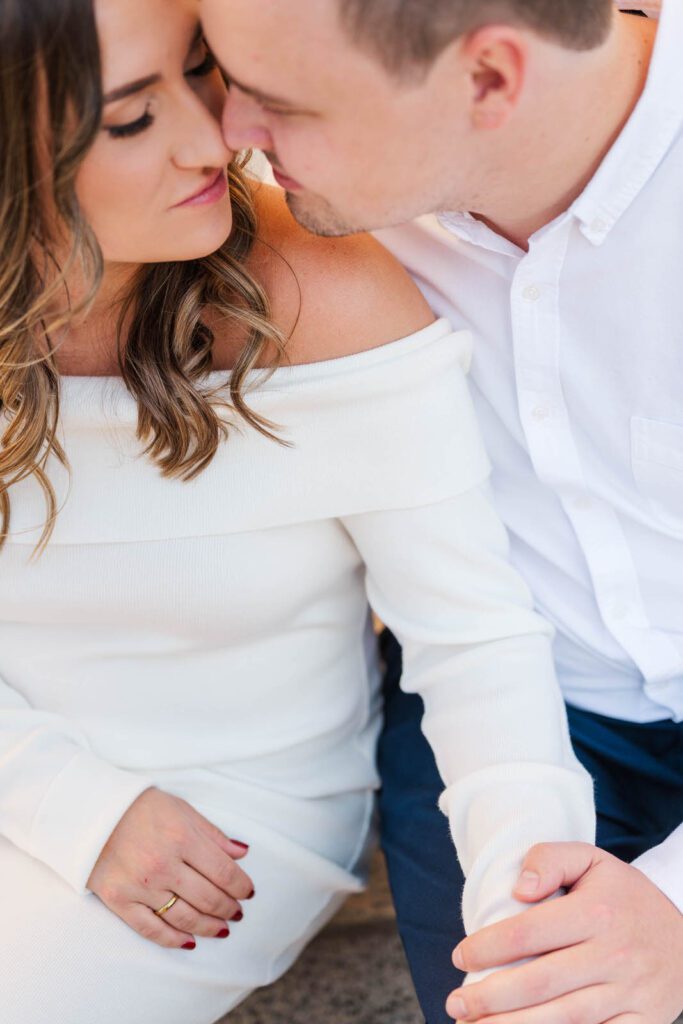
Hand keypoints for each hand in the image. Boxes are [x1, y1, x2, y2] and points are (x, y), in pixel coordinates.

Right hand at [87, 788, 253, 948]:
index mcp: (182, 838)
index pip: (223, 872)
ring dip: (208, 927)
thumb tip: (242, 853)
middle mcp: (163, 865)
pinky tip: (190, 942)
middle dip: (228, 908)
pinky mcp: (120, 900)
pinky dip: (173, 939)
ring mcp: (141, 886)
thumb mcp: (182, 809)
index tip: (248, 892)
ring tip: (222, 929)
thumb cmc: (141, 807)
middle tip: (237, 913)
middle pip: (207, 898)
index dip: (241, 886)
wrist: (91, 812)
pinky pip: (151, 929)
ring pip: (184, 917)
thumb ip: (213, 834)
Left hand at [447, 842, 682, 1023]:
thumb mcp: (591, 860)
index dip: (487, 947)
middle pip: (540, 982)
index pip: (528, 933)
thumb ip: (550, 859)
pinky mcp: (643, 1022)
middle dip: (491, 997)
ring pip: (564, 1018)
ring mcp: (630, 993)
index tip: (459, 955)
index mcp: (595, 912)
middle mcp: (613, 954)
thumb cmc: (623, 895)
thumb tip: (520, 888)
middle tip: (456, 1004)